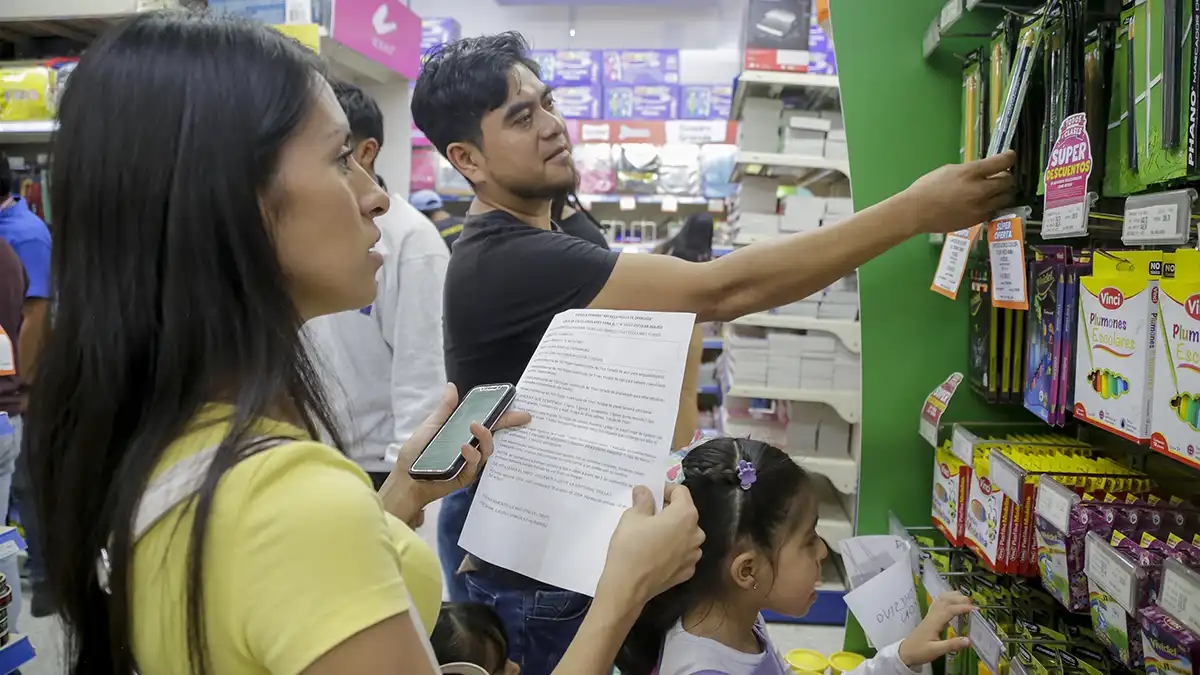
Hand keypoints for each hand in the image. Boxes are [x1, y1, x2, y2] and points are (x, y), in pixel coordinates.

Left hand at [380, 383, 531, 523]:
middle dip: (506, 424)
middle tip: (517, 417)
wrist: (405, 478)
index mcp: (465, 434)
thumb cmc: (416, 452)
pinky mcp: (464, 477)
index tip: (523, 411)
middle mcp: (471, 447)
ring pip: (487, 450)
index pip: (489, 423)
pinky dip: (472, 456)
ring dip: (485, 438)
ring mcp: (469, 463)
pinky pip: (474, 466)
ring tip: (475, 427)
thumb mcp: (432, 425)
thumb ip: (445, 409)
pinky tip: (465, 448)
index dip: (506, 416)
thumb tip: (452, 386)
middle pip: (494, 435)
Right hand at [596, 484, 704, 609]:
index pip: (681, 492)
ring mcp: (694, 555)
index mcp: (686, 515)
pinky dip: (673, 550)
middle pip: (685, 513)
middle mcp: (696, 533)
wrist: (628, 586)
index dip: (665, 489)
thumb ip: (643, 500)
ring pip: (685, 534)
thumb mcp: (632, 516)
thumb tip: (645, 491)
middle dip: (669, 511)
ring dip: (673, 531)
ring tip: (652, 535)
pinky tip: (656, 554)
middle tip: (648, 514)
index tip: (651, 494)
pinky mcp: (687, 572)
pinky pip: (682, 553)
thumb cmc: (630, 546)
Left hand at [898, 591, 973, 667]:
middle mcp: (932, 616)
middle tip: (973, 605)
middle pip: (946, 600)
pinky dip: (947, 600)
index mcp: (934, 622)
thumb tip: (969, 640)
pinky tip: (952, 603)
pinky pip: (938, 604)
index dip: (963, 608)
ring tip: (966, 601)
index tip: (976, 609)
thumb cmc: (920, 651)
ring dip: (953, 597)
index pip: (950, 610)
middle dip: (960, 599)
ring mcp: (930, 615)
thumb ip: (952, 645)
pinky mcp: (929, 618)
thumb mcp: (936, 651)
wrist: (905, 652)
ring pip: (941, 600)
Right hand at [900, 151, 1016, 234]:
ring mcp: (980, 207)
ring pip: (1005, 198)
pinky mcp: (977, 220)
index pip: (1002, 162)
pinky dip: (992, 206)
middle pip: (1008, 181)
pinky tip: (983, 204)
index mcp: (971, 173)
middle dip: (1006, 177)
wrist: (916, 212)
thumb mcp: (949, 170)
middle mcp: (980, 190)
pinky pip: (994, 211)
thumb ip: (969, 170)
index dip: (1009, 157)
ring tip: (994, 192)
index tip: (1010, 156)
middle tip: (999, 176)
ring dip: (1003, 193)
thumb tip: (983, 171)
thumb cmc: (927, 187)